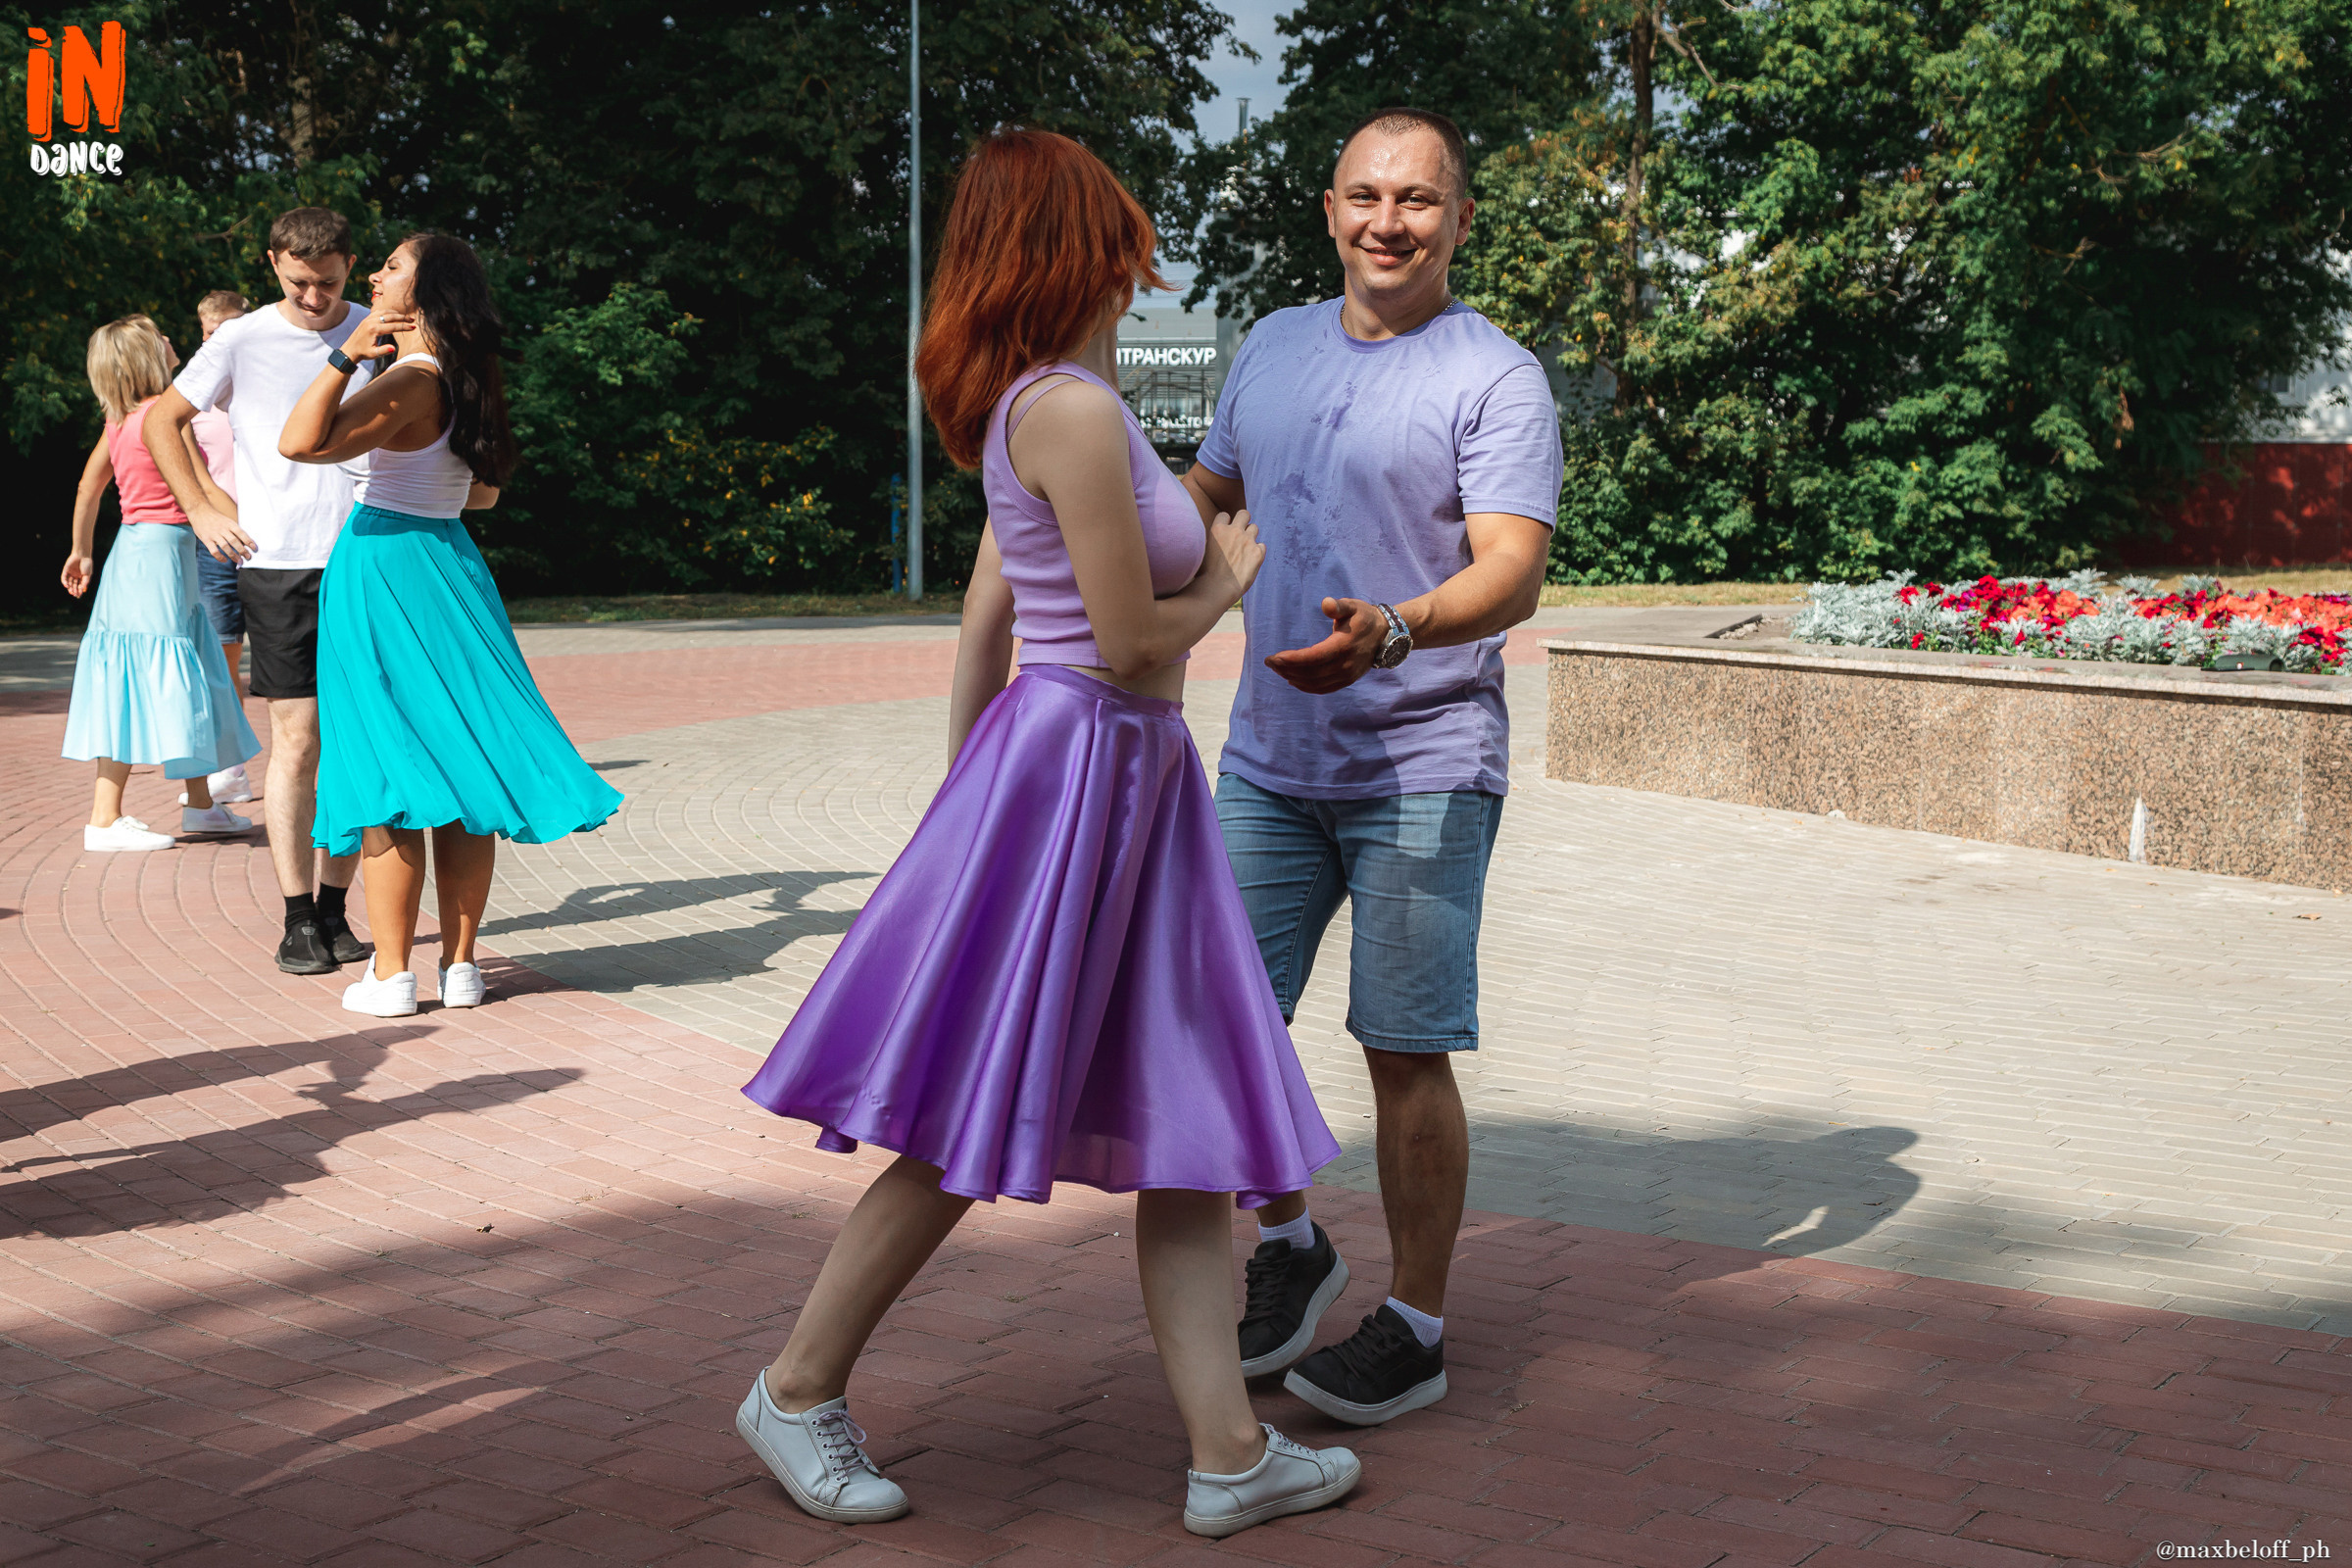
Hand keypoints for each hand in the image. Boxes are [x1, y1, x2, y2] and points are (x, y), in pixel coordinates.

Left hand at [61, 553, 93, 597]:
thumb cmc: (87, 564)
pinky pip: (64, 577)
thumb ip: (85, 582)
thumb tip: (83, 590)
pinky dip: (64, 582)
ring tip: (71, 591)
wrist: (82, 555)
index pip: (79, 585)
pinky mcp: (66, 570)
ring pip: (69, 582)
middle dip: (74, 590)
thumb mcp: (88, 575)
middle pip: (74, 584)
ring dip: (69, 587)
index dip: (79, 591)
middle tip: (74, 595)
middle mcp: (76, 575)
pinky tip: (66, 586)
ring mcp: (71, 573)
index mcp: (82, 577)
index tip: (78, 596)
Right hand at [189, 502, 255, 563]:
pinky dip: (220, 557)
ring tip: (239, 561)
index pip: (241, 533)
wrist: (200, 511)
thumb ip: (234, 530)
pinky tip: (225, 560)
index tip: (255, 549)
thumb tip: (244, 543)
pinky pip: (214, 551)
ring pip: (225, 547)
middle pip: (234, 541)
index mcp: (230, 524)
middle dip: (243, 551)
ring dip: (233, 555)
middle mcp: (222, 529)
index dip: (249, 542)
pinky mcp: (206, 539)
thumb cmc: (216, 518)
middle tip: (248, 557)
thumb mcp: (227, 521)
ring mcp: (214, 534)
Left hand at [341, 304, 414, 360]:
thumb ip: (384, 350)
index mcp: (373, 330)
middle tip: (413, 320)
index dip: (404, 327)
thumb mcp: (373, 354)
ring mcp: (368, 318)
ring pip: (385, 312)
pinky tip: (395, 314)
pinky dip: (389, 312)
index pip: (393, 326)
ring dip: (397, 313)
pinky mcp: (367, 318)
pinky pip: (379, 311)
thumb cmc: (363, 352)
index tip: (414, 327)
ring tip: (406, 317)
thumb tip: (394, 348)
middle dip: (403, 318)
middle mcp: (371, 321)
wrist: (350, 349)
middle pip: (390, 316)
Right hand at [1201, 509, 1263, 598]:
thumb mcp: (1203, 550)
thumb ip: (1214, 539)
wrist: (1218, 589)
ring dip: (1250, 536)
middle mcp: (1234, 531)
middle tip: (1240, 534)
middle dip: (1243, 521)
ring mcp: (1248, 541)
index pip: (1225, 515)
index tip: (1225, 533)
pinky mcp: (1258, 553)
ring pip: (1254, 527)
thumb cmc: (1206, 574)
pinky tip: (1250, 562)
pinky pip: (1262, 545)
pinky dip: (1258, 552)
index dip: (1226, 523)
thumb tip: (1218, 538)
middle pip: (1244, 513)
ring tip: (1244, 549)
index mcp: (1218, 529)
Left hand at [1264, 596, 1386, 693]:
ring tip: (1277, 669)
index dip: (1292, 660)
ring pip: (1314, 683)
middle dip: (1286, 669)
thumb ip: (1338, 606)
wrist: (1385, 636)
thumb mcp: (1353, 606)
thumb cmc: (1364, 618)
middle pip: (1310, 672)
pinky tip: (1292, 680)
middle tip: (1270, 662)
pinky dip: (1306, 686)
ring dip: (1293, 678)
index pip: (1313, 657)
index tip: (1274, 657)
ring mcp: (1346, 676)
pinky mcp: (1346, 681)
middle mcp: (1345, 665)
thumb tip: (1326, 604)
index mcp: (1344, 646)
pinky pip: (1323, 689)